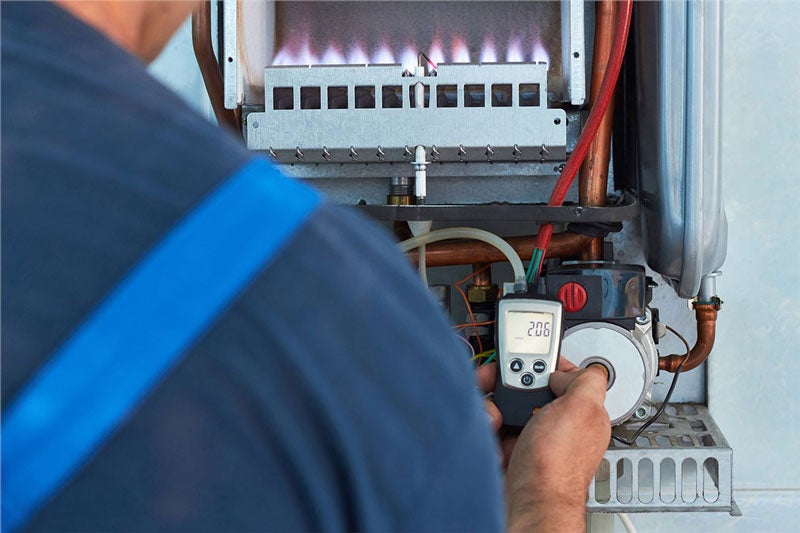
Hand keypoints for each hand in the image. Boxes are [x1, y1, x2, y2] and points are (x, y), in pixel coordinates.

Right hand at [504, 364, 610, 531]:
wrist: (528, 502)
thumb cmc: (557, 464)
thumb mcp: (582, 408)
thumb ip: (586, 379)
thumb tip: (567, 370)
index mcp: (580, 411)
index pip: (561, 375)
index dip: (542, 364)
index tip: (527, 361)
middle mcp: (557, 423)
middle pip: (528, 386)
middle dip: (509, 384)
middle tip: (502, 386)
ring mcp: (532, 437)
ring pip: (506, 403)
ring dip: (493, 405)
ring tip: (495, 417)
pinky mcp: (510, 449)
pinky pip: (492, 425)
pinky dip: (486, 424)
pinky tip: (491, 432)